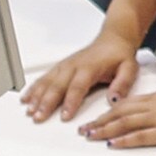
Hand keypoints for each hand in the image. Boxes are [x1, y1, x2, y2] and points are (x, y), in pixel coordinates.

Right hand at [27, 29, 142, 123]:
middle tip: (39, 117)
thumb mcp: (129, 68)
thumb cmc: (120, 55)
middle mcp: (74, 66)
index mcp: (90, 67)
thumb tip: (114, 99)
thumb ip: (123, 84)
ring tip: (29, 110)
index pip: (78, 86)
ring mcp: (65, 66)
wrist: (114, 39)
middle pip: (57, 85)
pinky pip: (44, 77)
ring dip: (37, 96)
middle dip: (46, 102)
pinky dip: (34, 88)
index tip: (65, 116)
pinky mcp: (60, 67)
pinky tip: (26, 98)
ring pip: (47, 81)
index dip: (70, 102)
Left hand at [87, 86, 155, 150]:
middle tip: (84, 129)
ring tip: (89, 135)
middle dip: (101, 120)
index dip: (111, 110)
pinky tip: (111, 143)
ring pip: (125, 122)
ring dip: (105, 129)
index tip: (98, 117)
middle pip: (121, 111)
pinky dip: (123, 139)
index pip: (129, 103)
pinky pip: (140, 135)